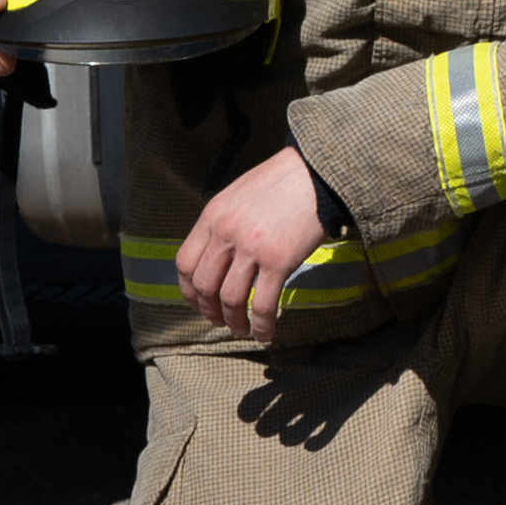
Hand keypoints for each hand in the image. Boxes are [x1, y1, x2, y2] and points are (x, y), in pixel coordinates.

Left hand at [170, 146, 335, 345]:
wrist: (320, 173)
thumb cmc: (285, 180)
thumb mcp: (240, 194)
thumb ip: (224, 221)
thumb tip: (219, 253)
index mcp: (213, 216)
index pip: (185, 263)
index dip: (188, 290)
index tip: (200, 302)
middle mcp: (226, 233)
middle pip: (204, 285)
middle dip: (209, 310)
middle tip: (220, 320)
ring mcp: (252, 248)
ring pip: (230, 299)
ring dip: (233, 321)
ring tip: (242, 329)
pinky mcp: (279, 260)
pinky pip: (262, 303)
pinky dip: (261, 324)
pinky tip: (265, 332)